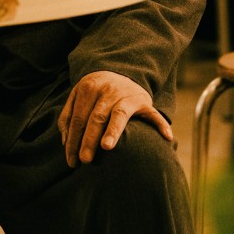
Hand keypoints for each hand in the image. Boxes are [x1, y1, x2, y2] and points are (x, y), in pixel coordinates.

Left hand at [58, 72, 172, 165]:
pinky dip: (160, 124)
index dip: (73, 140)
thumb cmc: (96, 93)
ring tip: (106, 147)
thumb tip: (66, 141)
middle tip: (85, 160)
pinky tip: (167, 137)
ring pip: (118, 114)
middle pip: (96, 117)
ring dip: (112, 130)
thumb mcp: (79, 96)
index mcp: (88, 88)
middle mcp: (107, 90)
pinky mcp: (143, 101)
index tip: (71, 160)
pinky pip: (153, 113)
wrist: (121, 73)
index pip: (78, 118)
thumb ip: (69, 116)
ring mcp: (126, 94)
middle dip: (88, 139)